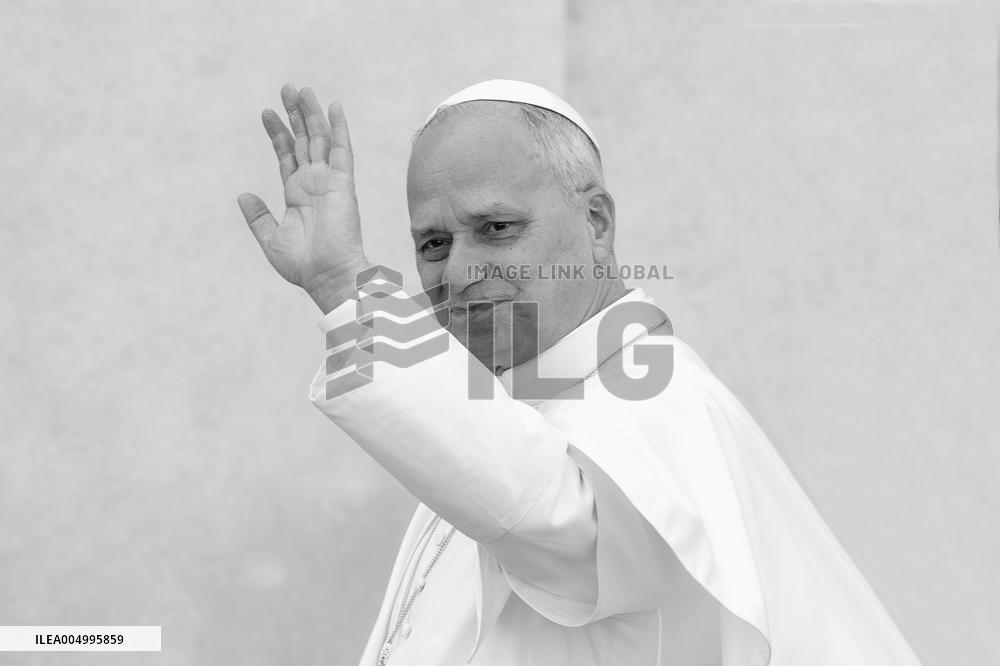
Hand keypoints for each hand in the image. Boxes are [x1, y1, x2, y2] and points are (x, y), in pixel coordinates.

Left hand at [238, 84, 370, 312]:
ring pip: (321, 139)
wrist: (326, 276)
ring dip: (312, 114)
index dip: (278, 133)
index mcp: (297, 195)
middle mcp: (314, 184)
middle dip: (295, 115)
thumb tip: (243, 195)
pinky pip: (342, 150)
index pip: (288, 156)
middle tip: (287, 88)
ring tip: (300, 89)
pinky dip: (339, 128)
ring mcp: (329, 182)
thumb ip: (258, 216)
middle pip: (305, 141)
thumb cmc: (302, 264)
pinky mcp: (343, 184)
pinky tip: (334, 107)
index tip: (266, 112)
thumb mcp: (270, 238)